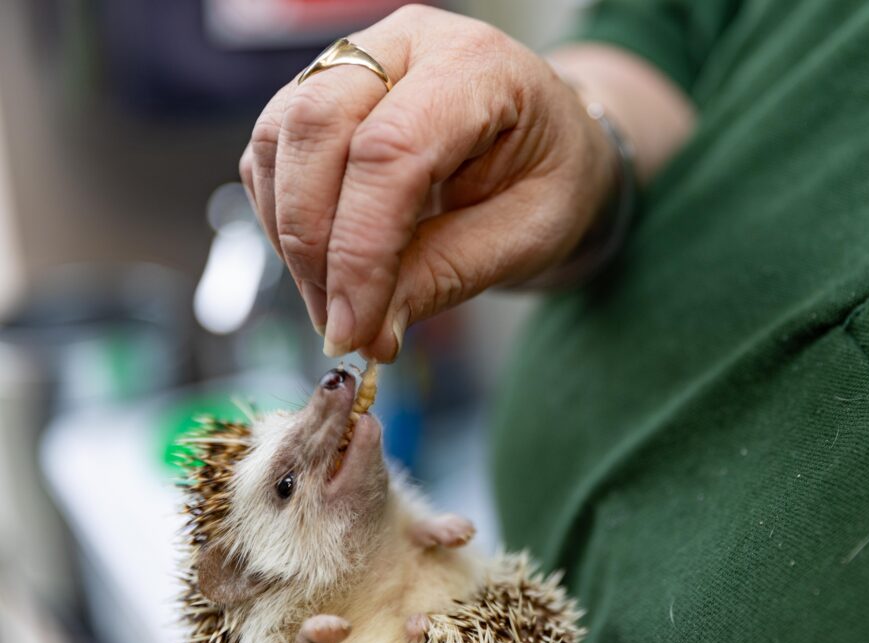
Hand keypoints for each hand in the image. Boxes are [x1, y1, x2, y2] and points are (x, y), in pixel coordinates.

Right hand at [240, 4, 615, 359]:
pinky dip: (283, 219)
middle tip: (340, 325)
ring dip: (292, 237)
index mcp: (477, 66)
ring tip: (336, 304)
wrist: (552, 146)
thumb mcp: (528, 236)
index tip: (354, 327)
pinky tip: (323, 266)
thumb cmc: (554, 179)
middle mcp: (406, 44)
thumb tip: (369, 330)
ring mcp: (356, 61)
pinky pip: (272, 153)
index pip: (391, 150)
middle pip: (317, 127)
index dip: (360, 249)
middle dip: (314, 244)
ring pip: (280, 138)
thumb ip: (448, 274)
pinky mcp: (323, 92)